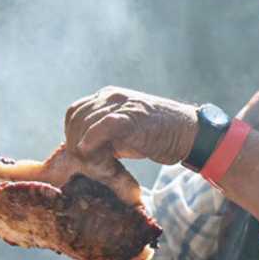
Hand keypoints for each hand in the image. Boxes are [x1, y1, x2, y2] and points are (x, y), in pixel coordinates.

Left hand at [64, 86, 197, 164]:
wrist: (187, 133)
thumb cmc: (156, 136)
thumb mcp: (123, 132)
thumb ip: (102, 136)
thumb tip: (81, 151)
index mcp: (107, 97)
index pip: (75, 112)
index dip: (72, 134)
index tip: (79, 153)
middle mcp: (111, 96)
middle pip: (75, 117)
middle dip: (74, 141)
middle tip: (86, 162)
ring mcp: (121, 104)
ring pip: (85, 122)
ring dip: (84, 146)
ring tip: (97, 163)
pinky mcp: (131, 116)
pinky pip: (101, 125)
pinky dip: (91, 141)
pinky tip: (92, 154)